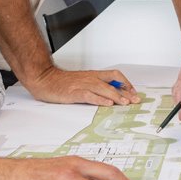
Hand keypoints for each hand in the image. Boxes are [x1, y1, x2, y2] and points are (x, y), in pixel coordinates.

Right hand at [24, 66, 140, 105]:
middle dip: (125, 92)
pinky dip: (100, 100)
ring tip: (125, 103)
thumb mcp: (82, 81)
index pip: (115, 75)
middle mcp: (90, 78)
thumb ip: (95, 86)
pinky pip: (90, 95)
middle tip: (135, 100)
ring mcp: (83, 85)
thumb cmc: (62, 82)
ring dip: (116, 96)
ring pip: (103, 89)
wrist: (45, 79)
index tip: (133, 92)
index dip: (126, 83)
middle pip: (112, 83)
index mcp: (93, 75)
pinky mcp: (74, 92)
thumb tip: (110, 94)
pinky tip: (107, 104)